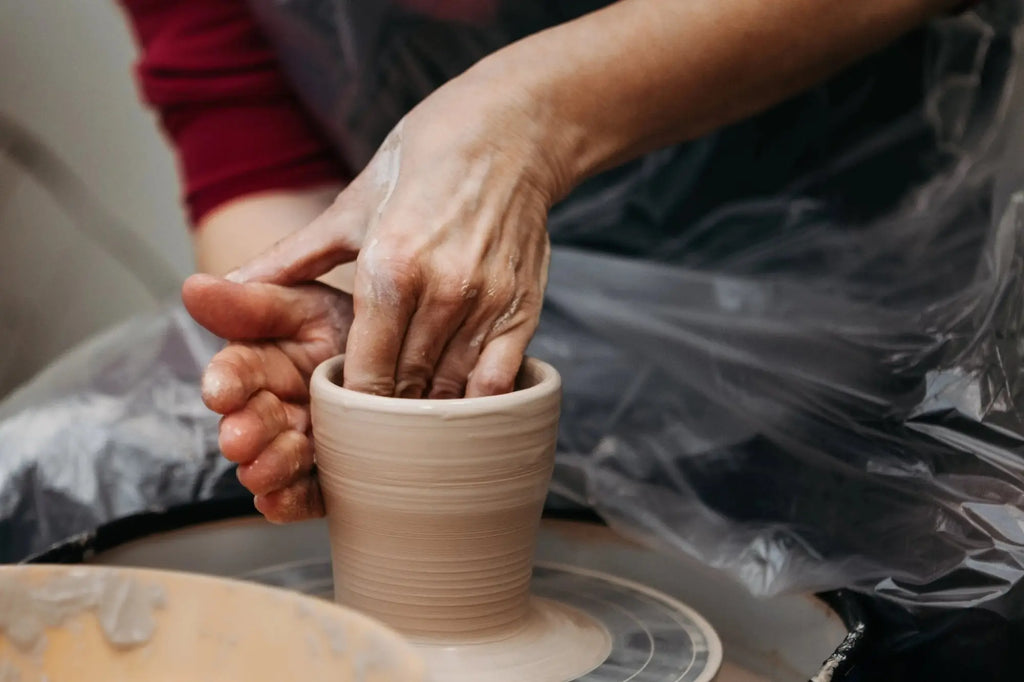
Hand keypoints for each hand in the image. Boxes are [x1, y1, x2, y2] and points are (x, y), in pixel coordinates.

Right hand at [182, 274, 352, 521]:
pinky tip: (277, 502)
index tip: (221, 392)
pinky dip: (291, 500)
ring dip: (268, 468)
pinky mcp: (331, 474)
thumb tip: (193, 288)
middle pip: (256, 421)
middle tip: (240, 440)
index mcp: (263, 364)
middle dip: (246, 432)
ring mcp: (304, 442)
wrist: (409, 351)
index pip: (237, 372)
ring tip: (260, 473)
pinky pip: (309, 493)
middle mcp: (278, 407)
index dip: (227, 382)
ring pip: (278, 461)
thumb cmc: (349, 322)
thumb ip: (252, 304)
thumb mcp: (306, 305)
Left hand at [226, 76, 564, 398]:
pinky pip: (498, 381)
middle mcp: (440, 290)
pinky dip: (476, 402)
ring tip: (410, 420)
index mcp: (388, 267)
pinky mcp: (523, 308)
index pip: (365, 373)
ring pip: (451, 390)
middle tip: (373, 427)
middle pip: (406, 387)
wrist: (508, 132)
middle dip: (386, 414)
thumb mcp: (351, 206)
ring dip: (428, 411)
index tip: (343, 417)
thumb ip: (290, 258)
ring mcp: (487, 302)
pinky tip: (460, 406)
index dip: (352, 405)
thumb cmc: (421, 164)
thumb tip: (219, 288)